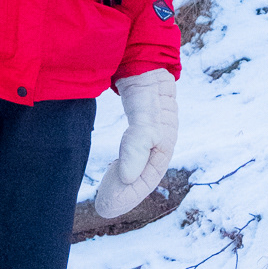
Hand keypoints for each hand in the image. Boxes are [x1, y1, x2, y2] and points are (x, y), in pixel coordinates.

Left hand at [95, 67, 178, 219]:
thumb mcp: (144, 117)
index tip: (106, 207)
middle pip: (143, 177)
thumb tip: (127, 177)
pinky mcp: (141, 129)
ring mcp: (150, 137)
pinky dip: (123, 168)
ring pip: (138, 169)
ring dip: (123, 184)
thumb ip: (136, 145)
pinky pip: (133, 157)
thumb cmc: (147, 89)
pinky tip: (114, 171)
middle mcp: (159, 143)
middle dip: (125, 194)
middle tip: (103, 207)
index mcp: (164, 145)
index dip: (129, 195)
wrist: (145, 61)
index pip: (147, 179)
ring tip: (106, 196)